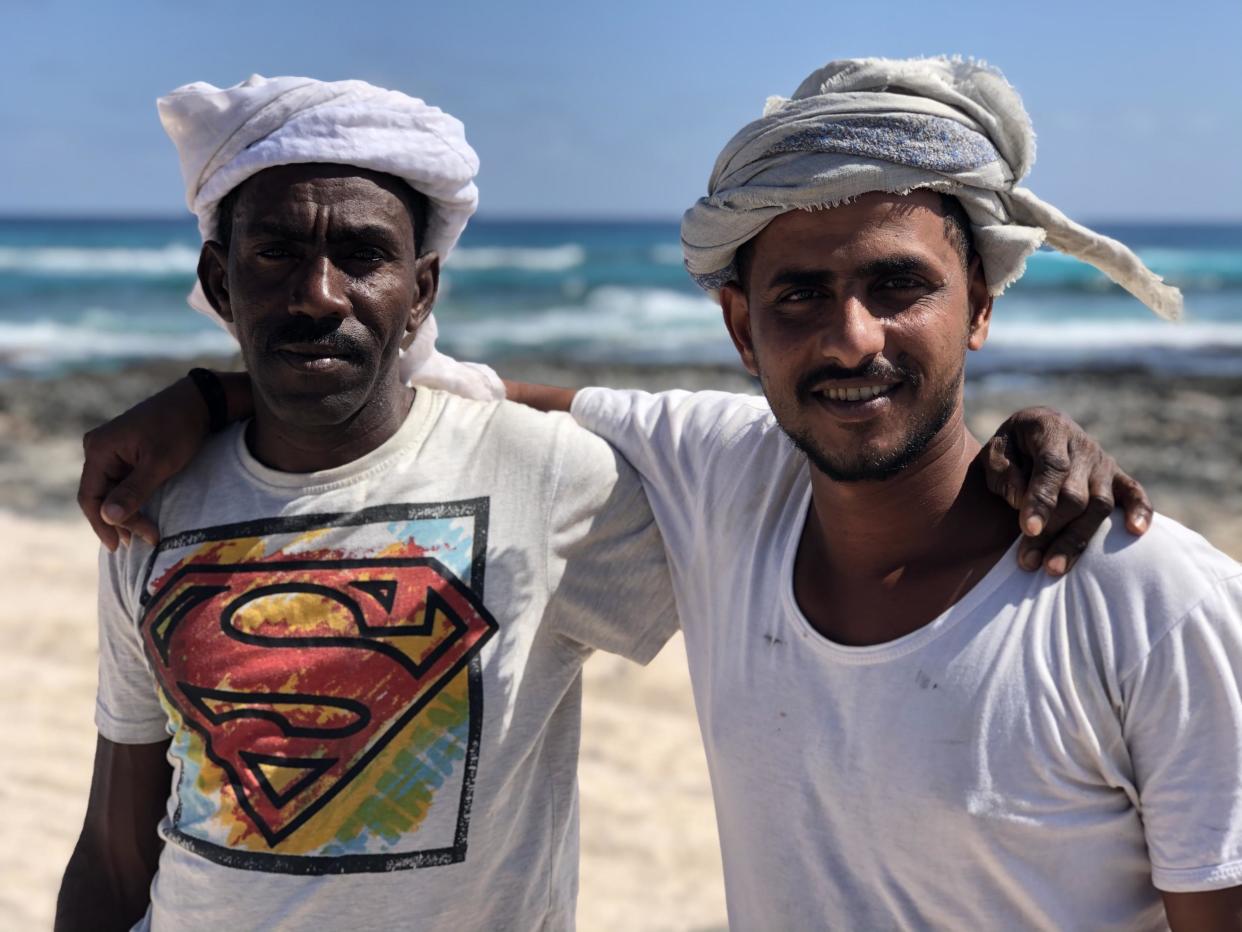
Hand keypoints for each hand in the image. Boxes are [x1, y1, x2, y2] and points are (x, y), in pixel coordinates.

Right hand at [78, 377, 210, 550]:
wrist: (199, 402)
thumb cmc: (179, 429)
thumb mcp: (159, 463)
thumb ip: (134, 491)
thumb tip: (108, 517)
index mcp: (99, 449)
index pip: (90, 496)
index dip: (101, 524)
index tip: (119, 546)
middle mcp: (98, 448)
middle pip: (100, 495)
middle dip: (120, 521)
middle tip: (144, 541)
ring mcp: (111, 450)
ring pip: (112, 491)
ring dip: (127, 513)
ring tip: (145, 535)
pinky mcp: (126, 452)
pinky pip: (122, 482)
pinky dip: (132, 500)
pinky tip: (143, 517)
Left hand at [982, 406, 1151, 575]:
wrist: (1037, 430)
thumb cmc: (1011, 448)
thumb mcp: (995, 451)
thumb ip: (1004, 473)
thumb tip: (1020, 502)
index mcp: (1050, 430)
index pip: (1052, 467)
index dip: (1042, 499)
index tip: (1029, 529)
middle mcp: (1082, 446)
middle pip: (1076, 494)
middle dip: (1052, 531)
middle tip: (1028, 561)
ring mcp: (1103, 462)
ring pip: (1100, 505)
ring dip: (1078, 539)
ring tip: (1054, 568)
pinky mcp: (1117, 476)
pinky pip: (1134, 492)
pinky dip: (1140, 510)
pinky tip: (1135, 531)